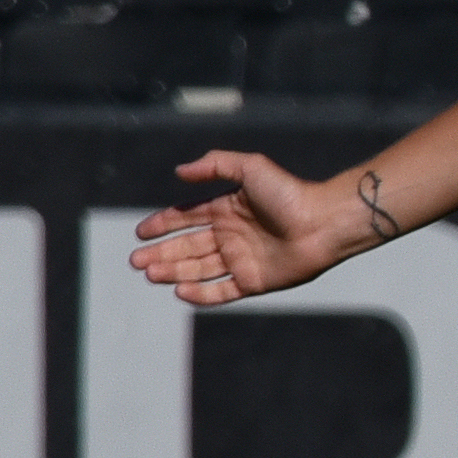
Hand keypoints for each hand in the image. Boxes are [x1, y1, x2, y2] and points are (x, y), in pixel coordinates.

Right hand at [129, 151, 376, 305]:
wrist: (322, 222)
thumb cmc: (289, 193)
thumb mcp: (250, 168)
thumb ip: (215, 164)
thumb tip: (180, 171)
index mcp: (227, 209)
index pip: (187, 218)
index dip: (163, 224)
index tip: (140, 233)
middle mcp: (231, 236)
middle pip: (187, 246)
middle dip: (161, 254)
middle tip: (136, 260)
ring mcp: (242, 260)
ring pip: (199, 269)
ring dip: (173, 272)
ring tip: (150, 273)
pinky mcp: (254, 282)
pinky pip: (222, 291)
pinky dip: (201, 294)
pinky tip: (179, 291)